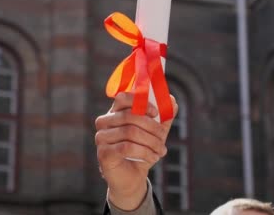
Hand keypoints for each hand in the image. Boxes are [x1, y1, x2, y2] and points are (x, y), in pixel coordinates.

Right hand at [95, 92, 177, 210]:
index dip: (140, 102)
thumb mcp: (156, 132)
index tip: (156, 113)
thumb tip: (172, 101)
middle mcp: (104, 122)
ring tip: (160, 150)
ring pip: (130, 132)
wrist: (132, 176)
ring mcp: (101, 137)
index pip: (122, 97)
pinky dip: (145, 153)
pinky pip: (127, 148)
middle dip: (152, 127)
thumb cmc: (142, 149)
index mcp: (115, 112)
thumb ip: (163, 116)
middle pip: (130, 116)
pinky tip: (153, 157)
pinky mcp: (103, 153)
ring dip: (151, 142)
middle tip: (163, 137)